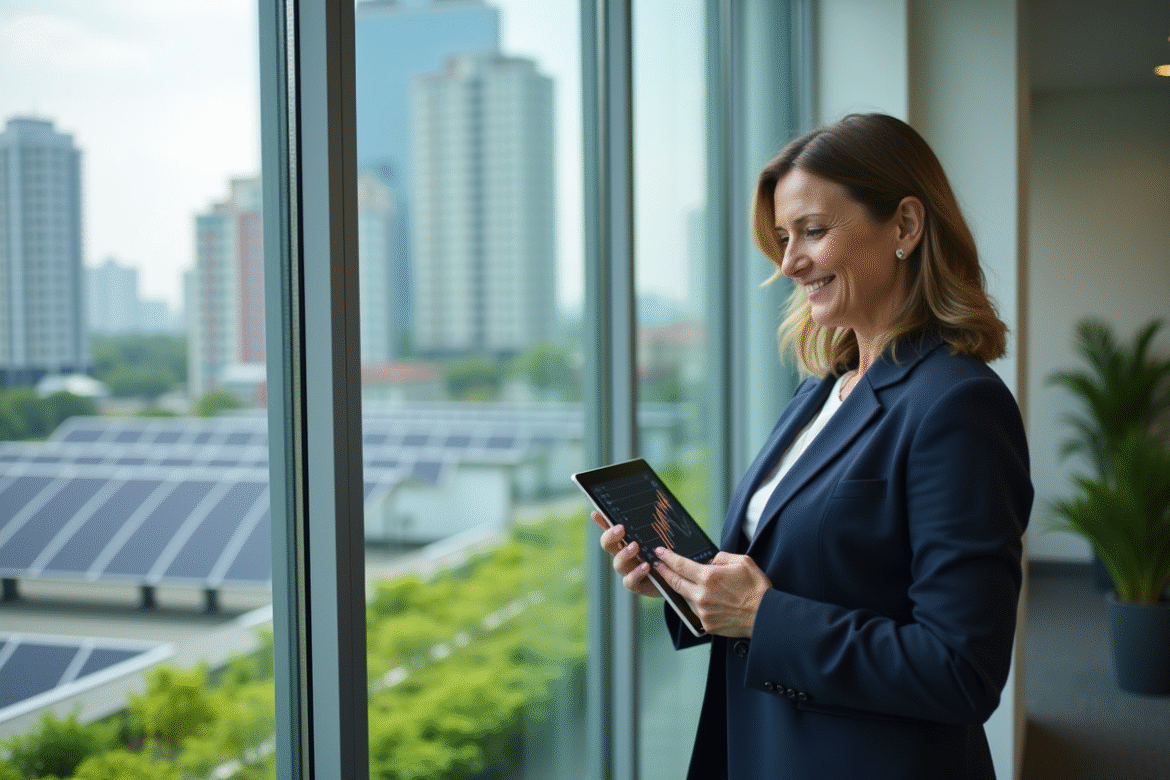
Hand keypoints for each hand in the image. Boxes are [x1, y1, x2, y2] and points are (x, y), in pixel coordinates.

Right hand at [590, 512, 661, 597]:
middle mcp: (624, 555)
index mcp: (626, 541)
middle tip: (621, 529)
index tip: (598, 513)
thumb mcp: (657, 535)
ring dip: (624, 554)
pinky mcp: (636, 585)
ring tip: (635, 547)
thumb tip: (625, 510)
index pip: (610, 529)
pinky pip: (629, 581)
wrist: (677, 576)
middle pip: (608, 545)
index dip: (602, 522)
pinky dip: (635, 573)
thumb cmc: (664, 552)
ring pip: (617, 563)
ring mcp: (628, 570)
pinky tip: (646, 566)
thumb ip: (645, 523)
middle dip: (611, 536)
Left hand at [652, 547, 771, 636]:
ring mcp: (703, 611)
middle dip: (664, 572)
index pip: (680, 565)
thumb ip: (721, 558)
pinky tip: (700, 598)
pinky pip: (695, 610)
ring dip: (681, 588)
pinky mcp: (707, 624)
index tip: (659, 552)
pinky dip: (695, 603)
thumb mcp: (742, 562)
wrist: (765, 616)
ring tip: (679, 580)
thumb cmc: (756, 588)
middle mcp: (702, 595)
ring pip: (684, 597)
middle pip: (675, 582)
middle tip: (657, 565)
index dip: (667, 558)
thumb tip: (709, 562)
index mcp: (709, 577)